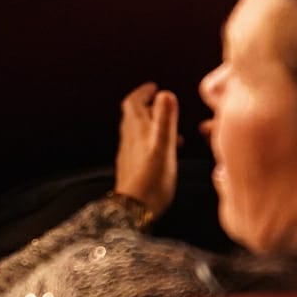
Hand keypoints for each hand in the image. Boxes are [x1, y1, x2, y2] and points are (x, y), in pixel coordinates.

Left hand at [114, 83, 178, 219]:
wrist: (134, 210)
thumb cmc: (152, 180)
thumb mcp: (164, 147)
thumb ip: (165, 120)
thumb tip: (166, 93)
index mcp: (137, 130)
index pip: (133, 103)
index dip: (142, 92)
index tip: (153, 87)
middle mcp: (129, 139)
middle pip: (133, 115)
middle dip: (146, 105)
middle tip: (159, 101)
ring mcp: (129, 153)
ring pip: (137, 130)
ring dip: (150, 122)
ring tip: (167, 124)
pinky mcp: (132, 166)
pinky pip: (141, 146)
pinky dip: (152, 140)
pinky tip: (164, 150)